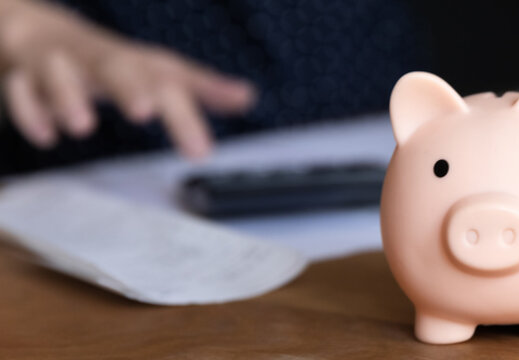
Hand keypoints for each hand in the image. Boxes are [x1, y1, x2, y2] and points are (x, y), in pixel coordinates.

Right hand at [0, 0, 254, 158]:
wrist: (38, 31)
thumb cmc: (108, 59)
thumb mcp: (155, 70)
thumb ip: (199, 86)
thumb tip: (246, 96)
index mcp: (136, 61)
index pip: (168, 81)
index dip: (186, 114)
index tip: (202, 151)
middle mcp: (99, 57)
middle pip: (115, 65)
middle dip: (128, 85)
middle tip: (143, 111)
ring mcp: (58, 62)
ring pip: (59, 70)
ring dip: (68, 95)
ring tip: (82, 126)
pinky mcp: (21, 73)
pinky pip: (20, 87)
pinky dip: (29, 109)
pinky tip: (47, 135)